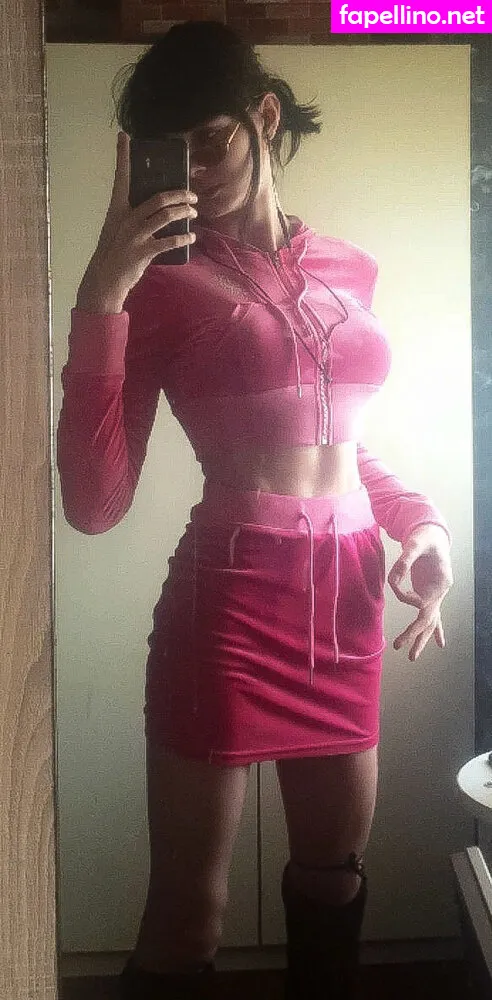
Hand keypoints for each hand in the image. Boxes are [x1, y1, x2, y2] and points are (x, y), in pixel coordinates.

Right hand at [77, 132, 197, 310]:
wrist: (104, 280)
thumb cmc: (113, 253)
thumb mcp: (118, 230)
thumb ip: (133, 216)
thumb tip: (155, 207)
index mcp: (117, 210)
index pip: (121, 178)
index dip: (123, 157)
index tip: (124, 137)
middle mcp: (126, 219)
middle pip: (157, 198)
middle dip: (179, 194)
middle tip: (192, 195)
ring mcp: (134, 236)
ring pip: (166, 216)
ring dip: (184, 212)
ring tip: (194, 213)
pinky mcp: (143, 252)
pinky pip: (169, 242)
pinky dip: (183, 238)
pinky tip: (191, 237)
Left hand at [387, 524, 452, 660]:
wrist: (432, 533)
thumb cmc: (424, 537)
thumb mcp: (415, 544)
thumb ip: (405, 561)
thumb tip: (392, 580)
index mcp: (441, 582)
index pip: (420, 601)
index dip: (403, 596)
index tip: (394, 583)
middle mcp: (442, 592)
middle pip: (428, 620)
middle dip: (414, 634)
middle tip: (399, 647)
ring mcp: (437, 595)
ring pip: (431, 623)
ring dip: (422, 640)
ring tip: (412, 657)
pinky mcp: (431, 594)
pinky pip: (434, 616)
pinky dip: (435, 631)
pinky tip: (440, 644)